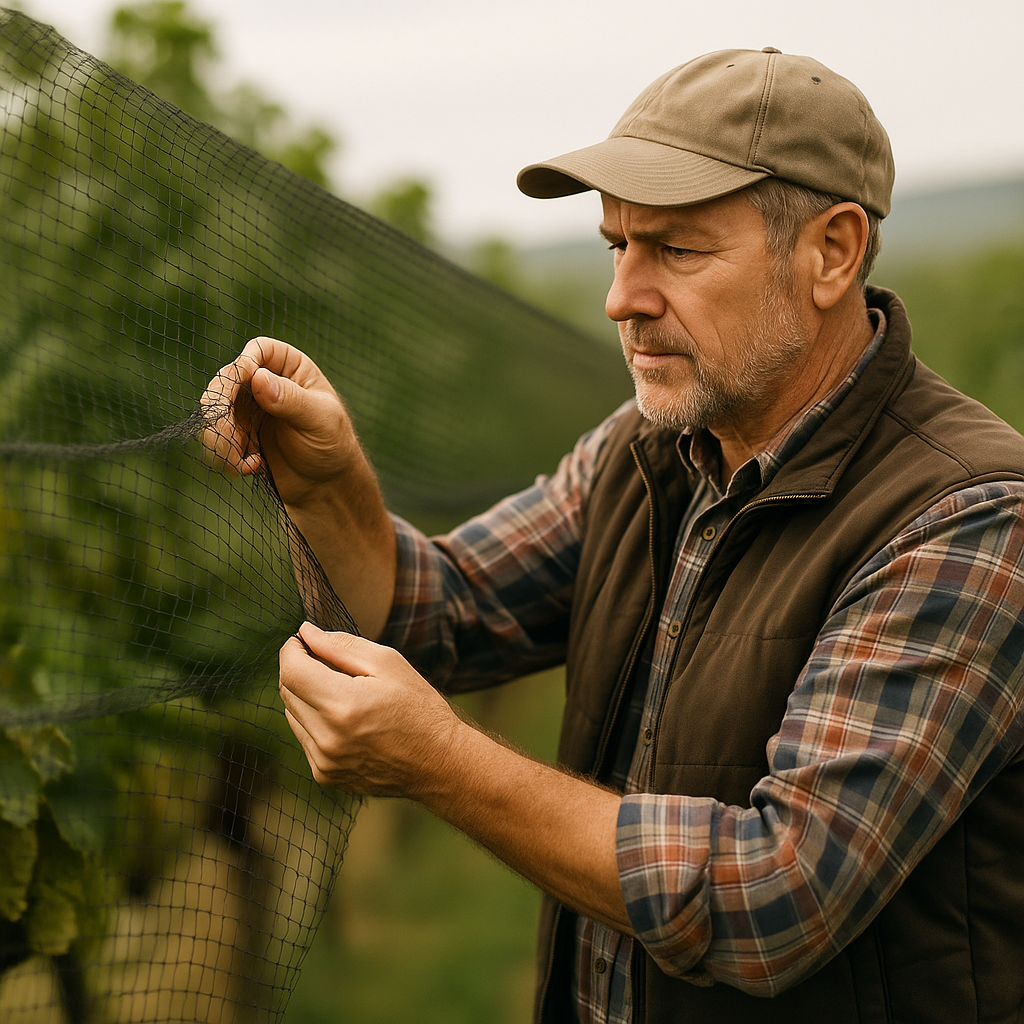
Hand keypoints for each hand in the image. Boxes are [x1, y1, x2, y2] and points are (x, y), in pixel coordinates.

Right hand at [201, 338, 395, 638]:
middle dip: (223, 415)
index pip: (255, 352)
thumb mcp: (323, 428)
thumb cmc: (338, 458)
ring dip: (219, 439)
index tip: (250, 403)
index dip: (243, 375)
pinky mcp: (240, 443)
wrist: (335, 503)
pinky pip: (214, 441)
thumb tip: (259, 379)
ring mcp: (250, 415)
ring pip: (212, 414)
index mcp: (293, 369)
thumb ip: (293, 403)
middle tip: (233, 449)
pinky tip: (245, 472)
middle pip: (224, 382)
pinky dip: (222, 456)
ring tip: (242, 466)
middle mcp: (269, 386)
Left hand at [278, 623, 460, 796]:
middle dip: (300, 668)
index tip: (302, 640)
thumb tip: (305, 633)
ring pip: (292, 714)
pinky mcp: (325, 775)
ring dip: (307, 695)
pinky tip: (347, 719)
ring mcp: (324, 761)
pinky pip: (305, 737)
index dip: (292, 649)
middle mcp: (328, 738)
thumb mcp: (388, 663)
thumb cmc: (418, 707)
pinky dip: (316, 721)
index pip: (292, 670)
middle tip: (326, 660)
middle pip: (287, 691)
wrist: (438, 763)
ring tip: (344, 692)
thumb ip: (341, 646)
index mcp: (344, 705)